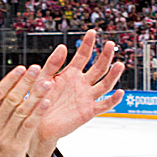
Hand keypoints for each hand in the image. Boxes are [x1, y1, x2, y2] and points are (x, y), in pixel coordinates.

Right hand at [0, 65, 51, 156]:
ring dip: (35, 95)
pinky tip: (46, 102)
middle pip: (11, 99)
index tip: (21, 69)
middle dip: (25, 83)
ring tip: (46, 83)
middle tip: (36, 69)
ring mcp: (5, 136)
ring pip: (22, 111)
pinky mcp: (16, 146)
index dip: (11, 80)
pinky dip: (37, 113)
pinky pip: (28, 126)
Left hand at [28, 30, 125, 156]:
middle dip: (105, 56)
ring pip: (104, 84)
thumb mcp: (43, 79)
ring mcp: (86, 97)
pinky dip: (113, 100)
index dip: (88, 44)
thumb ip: (53, 64)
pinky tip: (119, 92)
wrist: (36, 124)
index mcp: (70, 74)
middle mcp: (81, 84)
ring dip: (113, 75)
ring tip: (119, 64)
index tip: (92, 32)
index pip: (83, 56)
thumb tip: (63, 46)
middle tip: (109, 44)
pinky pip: (104, 105)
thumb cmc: (37, 101)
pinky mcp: (88, 111)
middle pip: (98, 67)